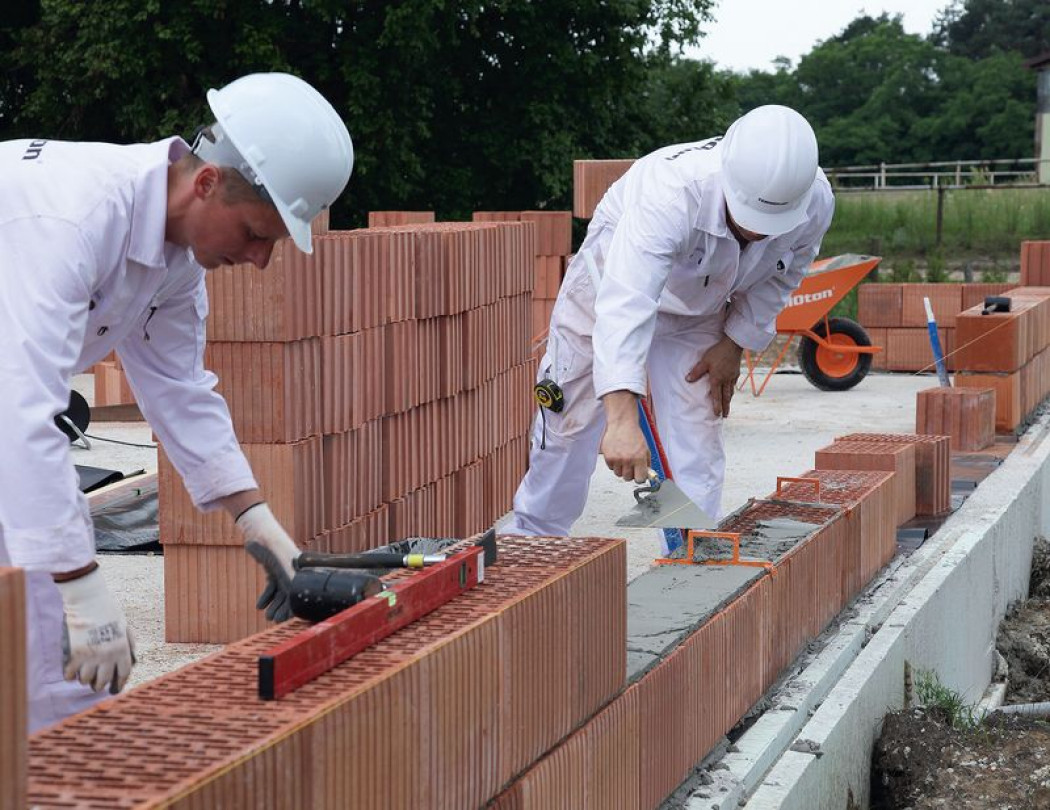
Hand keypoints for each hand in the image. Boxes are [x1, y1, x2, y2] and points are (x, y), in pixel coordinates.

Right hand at [56, 567, 135, 693]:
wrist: (88, 600)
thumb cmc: (108, 610)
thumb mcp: (125, 625)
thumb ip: (128, 642)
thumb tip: (131, 657)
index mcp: (122, 648)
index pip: (124, 672)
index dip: (120, 682)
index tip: (115, 688)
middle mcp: (108, 655)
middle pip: (103, 680)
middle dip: (99, 684)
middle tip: (96, 684)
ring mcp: (90, 655)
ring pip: (86, 680)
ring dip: (84, 679)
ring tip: (83, 676)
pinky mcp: (75, 653)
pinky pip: (71, 673)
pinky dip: (70, 675)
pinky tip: (71, 672)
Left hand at [236, 502, 299, 621]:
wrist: (259, 532)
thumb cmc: (274, 548)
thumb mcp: (284, 568)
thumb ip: (292, 585)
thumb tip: (296, 605)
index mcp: (302, 570)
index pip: (301, 593)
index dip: (295, 607)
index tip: (287, 619)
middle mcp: (295, 570)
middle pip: (291, 594)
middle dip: (283, 608)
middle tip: (274, 620)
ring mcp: (283, 569)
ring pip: (280, 591)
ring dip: (274, 604)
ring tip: (267, 615)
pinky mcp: (272, 567)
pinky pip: (272, 585)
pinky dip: (266, 595)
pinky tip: (260, 605)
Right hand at [600, 391, 650, 482]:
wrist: (622, 424)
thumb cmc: (634, 434)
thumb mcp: (645, 448)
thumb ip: (646, 463)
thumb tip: (647, 474)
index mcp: (639, 458)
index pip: (640, 479)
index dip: (640, 478)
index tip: (639, 475)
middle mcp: (628, 460)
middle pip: (628, 478)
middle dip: (630, 474)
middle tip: (630, 466)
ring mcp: (617, 459)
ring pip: (618, 474)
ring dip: (621, 469)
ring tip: (623, 459)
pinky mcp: (608, 457)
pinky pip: (611, 468)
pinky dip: (614, 464)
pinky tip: (617, 455)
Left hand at [686, 334, 743, 417]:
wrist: (733, 345)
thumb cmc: (717, 352)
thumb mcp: (704, 361)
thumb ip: (696, 372)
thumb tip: (687, 380)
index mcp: (717, 379)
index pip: (717, 396)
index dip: (717, 405)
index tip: (717, 414)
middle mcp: (726, 380)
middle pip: (726, 396)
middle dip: (725, 407)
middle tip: (726, 416)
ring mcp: (732, 376)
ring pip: (731, 391)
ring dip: (729, 400)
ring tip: (728, 406)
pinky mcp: (736, 372)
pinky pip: (733, 383)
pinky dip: (732, 389)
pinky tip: (731, 389)